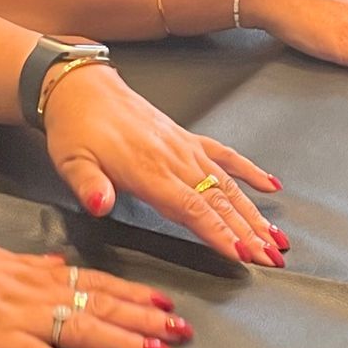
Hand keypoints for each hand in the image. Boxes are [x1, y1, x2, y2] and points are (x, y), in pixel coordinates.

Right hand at [0, 236, 191, 347]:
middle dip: (146, 319)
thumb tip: (59, 265)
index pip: (96, 282)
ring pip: (83, 329)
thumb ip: (29, 266)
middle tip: (184, 330)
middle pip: (102, 305)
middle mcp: (35, 293)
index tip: (166, 301)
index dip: (134, 293)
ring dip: (125, 343)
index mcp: (33, 273)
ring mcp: (18, 318)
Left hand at [42, 66, 286, 264]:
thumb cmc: (76, 128)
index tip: (244, 254)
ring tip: (277, 237)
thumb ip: (89, 186)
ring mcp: (184, 148)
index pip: (192, 209)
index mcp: (147, 170)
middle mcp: (173, 159)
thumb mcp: (71, 161)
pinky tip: (270, 186)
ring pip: (227, 184)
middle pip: (219, 202)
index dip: (220, 234)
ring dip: (254, 212)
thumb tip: (99, 206)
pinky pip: (224, 156)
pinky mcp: (186, 138)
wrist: (82, 89)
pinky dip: (249, 171)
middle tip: (272, 258)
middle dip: (249, 232)